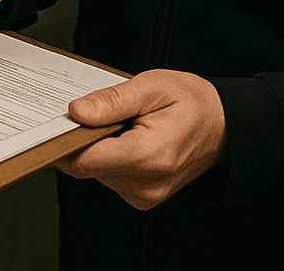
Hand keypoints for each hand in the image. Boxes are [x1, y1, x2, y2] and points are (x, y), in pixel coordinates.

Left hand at [55, 69, 228, 209]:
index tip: (58, 122)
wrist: (224, 126)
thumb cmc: (192, 102)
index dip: (66, 139)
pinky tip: (128, 136)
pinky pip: (111, 177)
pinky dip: (111, 156)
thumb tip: (76, 112)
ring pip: (97, 172)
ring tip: (124, 122)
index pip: (85, 159)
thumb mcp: (151, 86)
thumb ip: (112, 101)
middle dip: (85, 138)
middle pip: (88, 166)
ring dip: (100, 147)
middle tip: (100, 110)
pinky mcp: (144, 196)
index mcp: (147, 156)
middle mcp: (145, 184)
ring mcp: (145, 195)